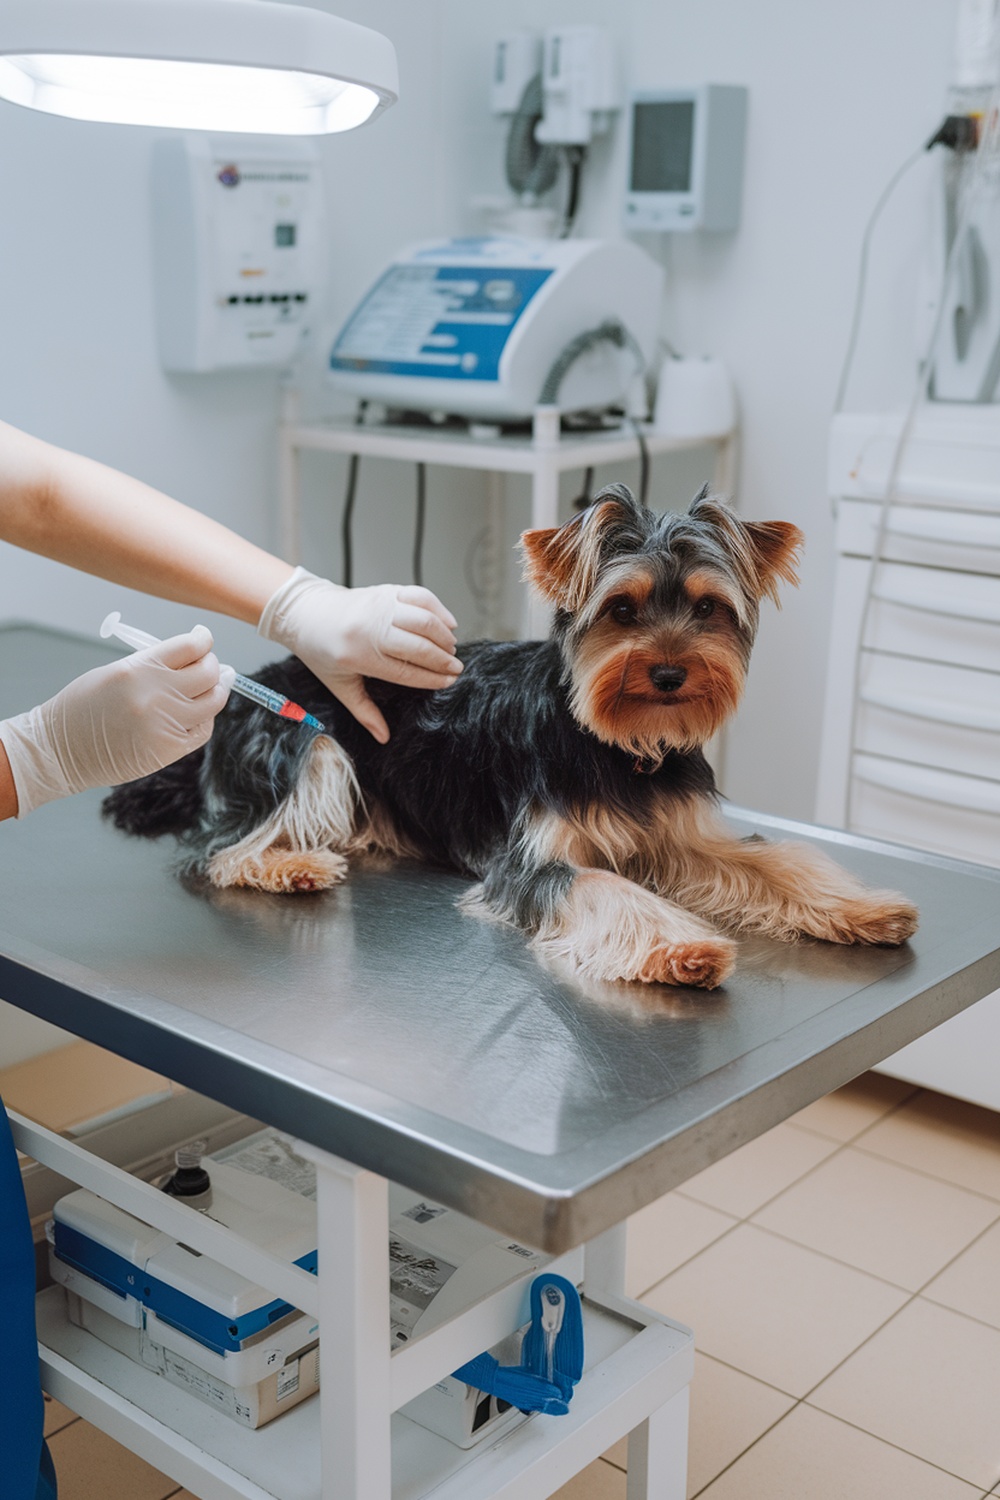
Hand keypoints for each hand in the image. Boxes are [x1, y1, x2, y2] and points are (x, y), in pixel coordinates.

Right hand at [0, 627, 230, 815]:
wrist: (60, 749)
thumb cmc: (83, 707)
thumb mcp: (115, 671)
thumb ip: (155, 663)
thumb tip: (193, 655)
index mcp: (139, 669)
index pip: (190, 646)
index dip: (204, 640)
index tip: (204, 638)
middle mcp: (156, 695)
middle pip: (209, 673)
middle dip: (212, 665)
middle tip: (208, 664)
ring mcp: (165, 724)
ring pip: (213, 702)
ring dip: (215, 691)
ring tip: (209, 687)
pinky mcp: (169, 749)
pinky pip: (203, 730)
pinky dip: (204, 719)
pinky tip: (195, 714)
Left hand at [259, 568, 462, 742]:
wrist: (306, 612)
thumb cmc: (320, 650)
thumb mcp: (339, 685)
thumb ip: (364, 711)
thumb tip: (384, 737)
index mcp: (358, 655)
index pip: (405, 670)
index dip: (431, 678)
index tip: (449, 682)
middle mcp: (370, 628)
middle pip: (419, 645)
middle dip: (443, 659)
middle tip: (456, 668)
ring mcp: (379, 606)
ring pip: (424, 619)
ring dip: (443, 635)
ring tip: (451, 649)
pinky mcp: (385, 591)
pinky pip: (420, 596)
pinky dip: (439, 609)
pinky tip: (448, 623)